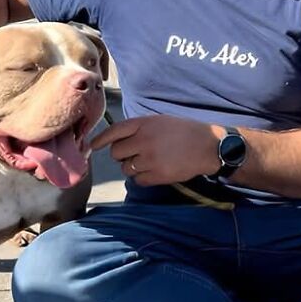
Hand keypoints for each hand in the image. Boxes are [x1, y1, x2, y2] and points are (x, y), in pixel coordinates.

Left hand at [90, 115, 221, 185]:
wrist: (208, 146)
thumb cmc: (184, 132)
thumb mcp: (160, 121)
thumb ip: (139, 128)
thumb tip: (118, 139)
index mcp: (144, 124)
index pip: (114, 132)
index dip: (101, 140)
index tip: (92, 146)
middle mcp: (144, 140)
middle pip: (117, 153)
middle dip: (123, 155)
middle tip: (135, 154)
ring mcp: (150, 159)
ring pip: (127, 168)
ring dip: (133, 167)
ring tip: (149, 162)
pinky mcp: (158, 175)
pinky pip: (138, 180)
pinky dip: (143, 178)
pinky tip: (155, 171)